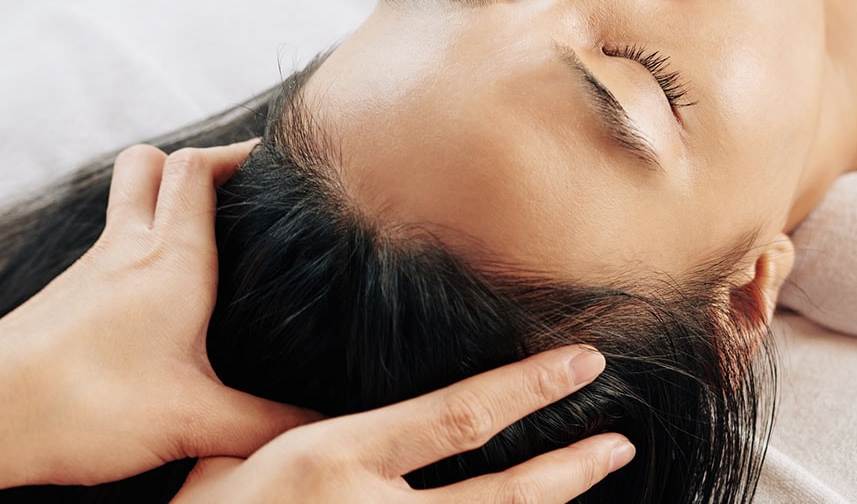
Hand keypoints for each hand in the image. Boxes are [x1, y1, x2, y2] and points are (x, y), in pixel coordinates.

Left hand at [0, 140, 318, 503]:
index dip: (238, 152)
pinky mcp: (63, 301)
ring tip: (205, 244)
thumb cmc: (83, 405)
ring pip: (125, 206)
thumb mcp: (194, 422)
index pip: (199, 167)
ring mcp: (87, 272)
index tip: (278, 161)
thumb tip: (319, 428)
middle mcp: (126, 250)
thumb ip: (266, 425)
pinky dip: (135, 252)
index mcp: (170, 258)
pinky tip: (154, 305)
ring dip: (160, 205)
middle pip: (151, 164)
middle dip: (194, 162)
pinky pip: (106, 252)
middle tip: (235, 192)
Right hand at [173, 345, 634, 502]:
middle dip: (567, 469)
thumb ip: (303, 434)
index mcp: (333, 461)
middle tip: (619, 443)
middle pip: (496, 496)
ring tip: (595, 475)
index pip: (455, 417)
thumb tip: (360, 417)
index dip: (527, 390)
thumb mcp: (237, 455)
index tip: (580, 365)